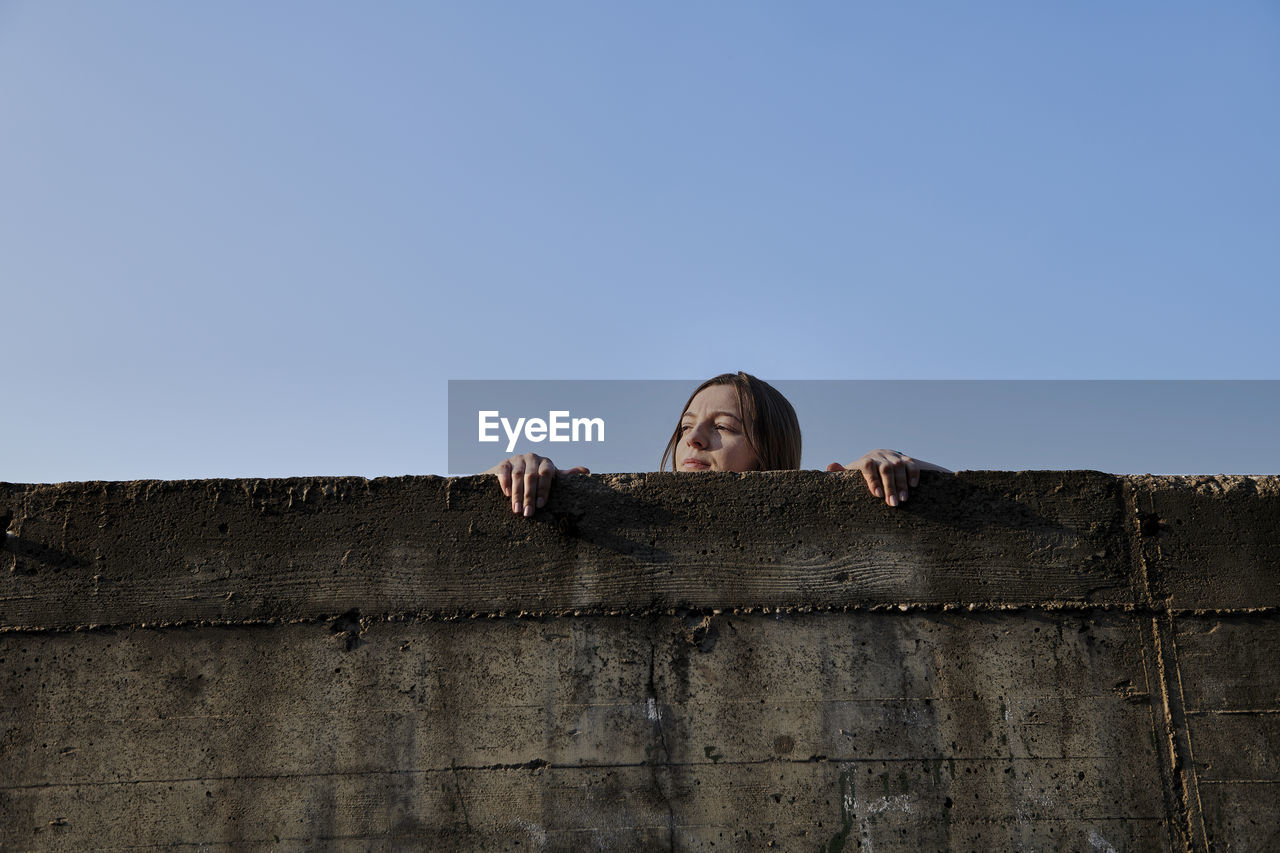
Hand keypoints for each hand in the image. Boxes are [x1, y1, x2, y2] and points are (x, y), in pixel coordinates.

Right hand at [483, 453, 588, 516]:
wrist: (514, 472)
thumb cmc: (538, 479)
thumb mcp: (552, 478)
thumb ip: (565, 476)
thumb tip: (587, 471)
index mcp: (546, 463)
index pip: (547, 473)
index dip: (544, 488)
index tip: (542, 505)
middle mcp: (532, 458)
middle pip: (531, 476)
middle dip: (529, 496)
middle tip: (528, 513)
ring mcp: (518, 459)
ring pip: (518, 475)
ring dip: (517, 494)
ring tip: (517, 510)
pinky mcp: (504, 462)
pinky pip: (504, 471)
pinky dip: (505, 482)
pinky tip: (507, 494)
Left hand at [826, 449, 948, 506]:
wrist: (879, 458)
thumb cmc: (862, 473)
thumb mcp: (852, 473)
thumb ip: (841, 472)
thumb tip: (829, 466)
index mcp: (865, 460)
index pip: (868, 466)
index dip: (872, 479)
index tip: (877, 495)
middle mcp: (879, 456)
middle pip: (885, 468)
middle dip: (890, 486)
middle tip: (893, 504)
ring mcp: (893, 456)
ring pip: (899, 466)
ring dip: (901, 483)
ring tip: (903, 499)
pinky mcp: (905, 458)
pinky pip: (911, 464)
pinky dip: (913, 474)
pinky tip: (914, 486)